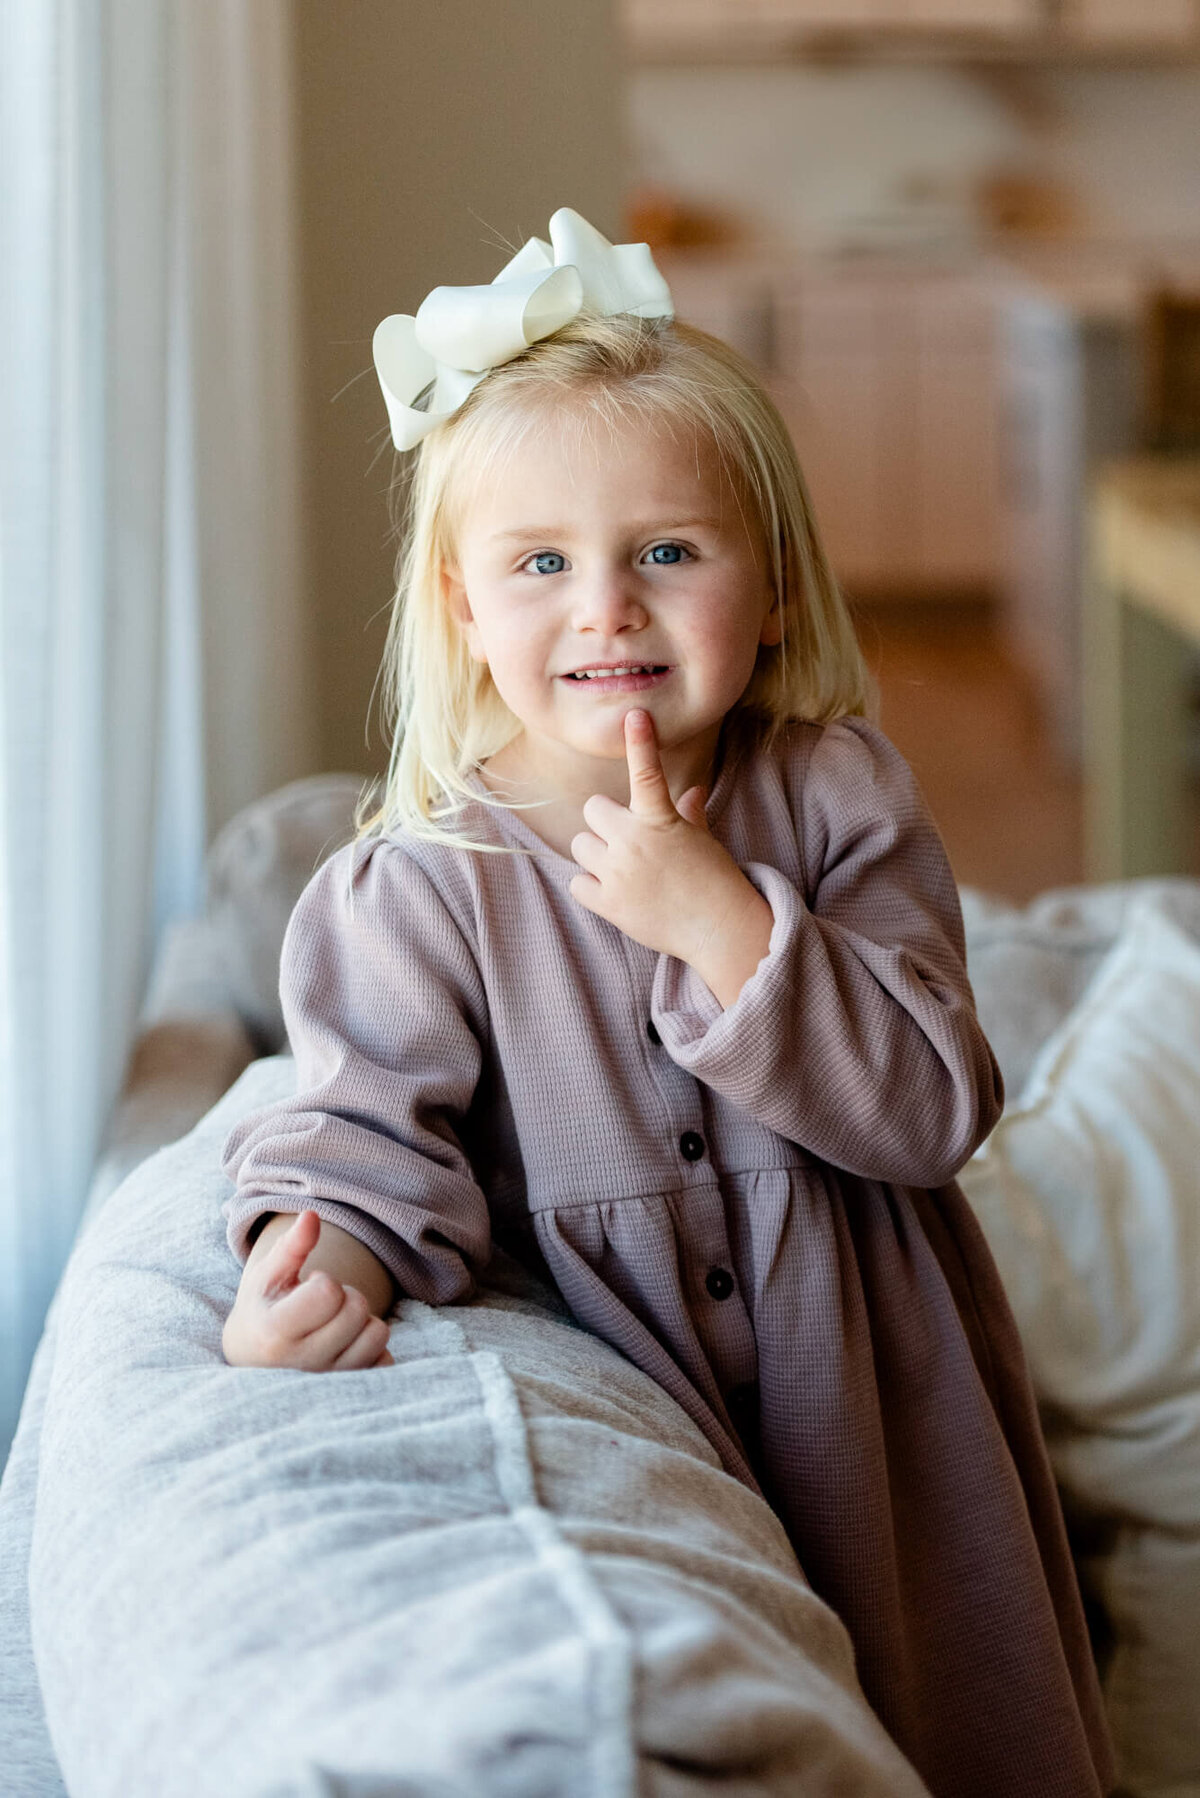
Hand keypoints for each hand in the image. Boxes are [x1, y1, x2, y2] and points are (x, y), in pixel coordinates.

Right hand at [222, 1210, 394, 1370]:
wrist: (255, 1357)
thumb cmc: (263, 1306)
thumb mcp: (268, 1274)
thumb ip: (292, 1245)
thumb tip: (312, 1215)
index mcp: (276, 1333)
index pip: (328, 1293)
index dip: (324, 1280)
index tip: (307, 1287)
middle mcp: (303, 1364)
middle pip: (357, 1310)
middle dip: (345, 1296)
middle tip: (322, 1304)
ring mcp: (329, 1381)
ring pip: (378, 1334)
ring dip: (363, 1319)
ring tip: (335, 1322)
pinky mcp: (350, 1389)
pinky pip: (385, 1360)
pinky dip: (373, 1346)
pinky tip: (348, 1343)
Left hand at [568, 709, 758, 967]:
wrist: (720, 929)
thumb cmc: (714, 880)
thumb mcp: (701, 840)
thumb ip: (688, 813)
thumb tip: (693, 791)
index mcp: (662, 820)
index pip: (647, 772)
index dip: (641, 741)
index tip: (635, 715)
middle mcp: (635, 841)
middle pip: (593, 810)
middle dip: (606, 824)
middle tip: (628, 842)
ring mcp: (618, 872)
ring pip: (581, 845)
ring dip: (597, 854)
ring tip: (623, 871)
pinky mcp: (607, 902)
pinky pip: (577, 882)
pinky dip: (591, 887)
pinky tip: (615, 894)